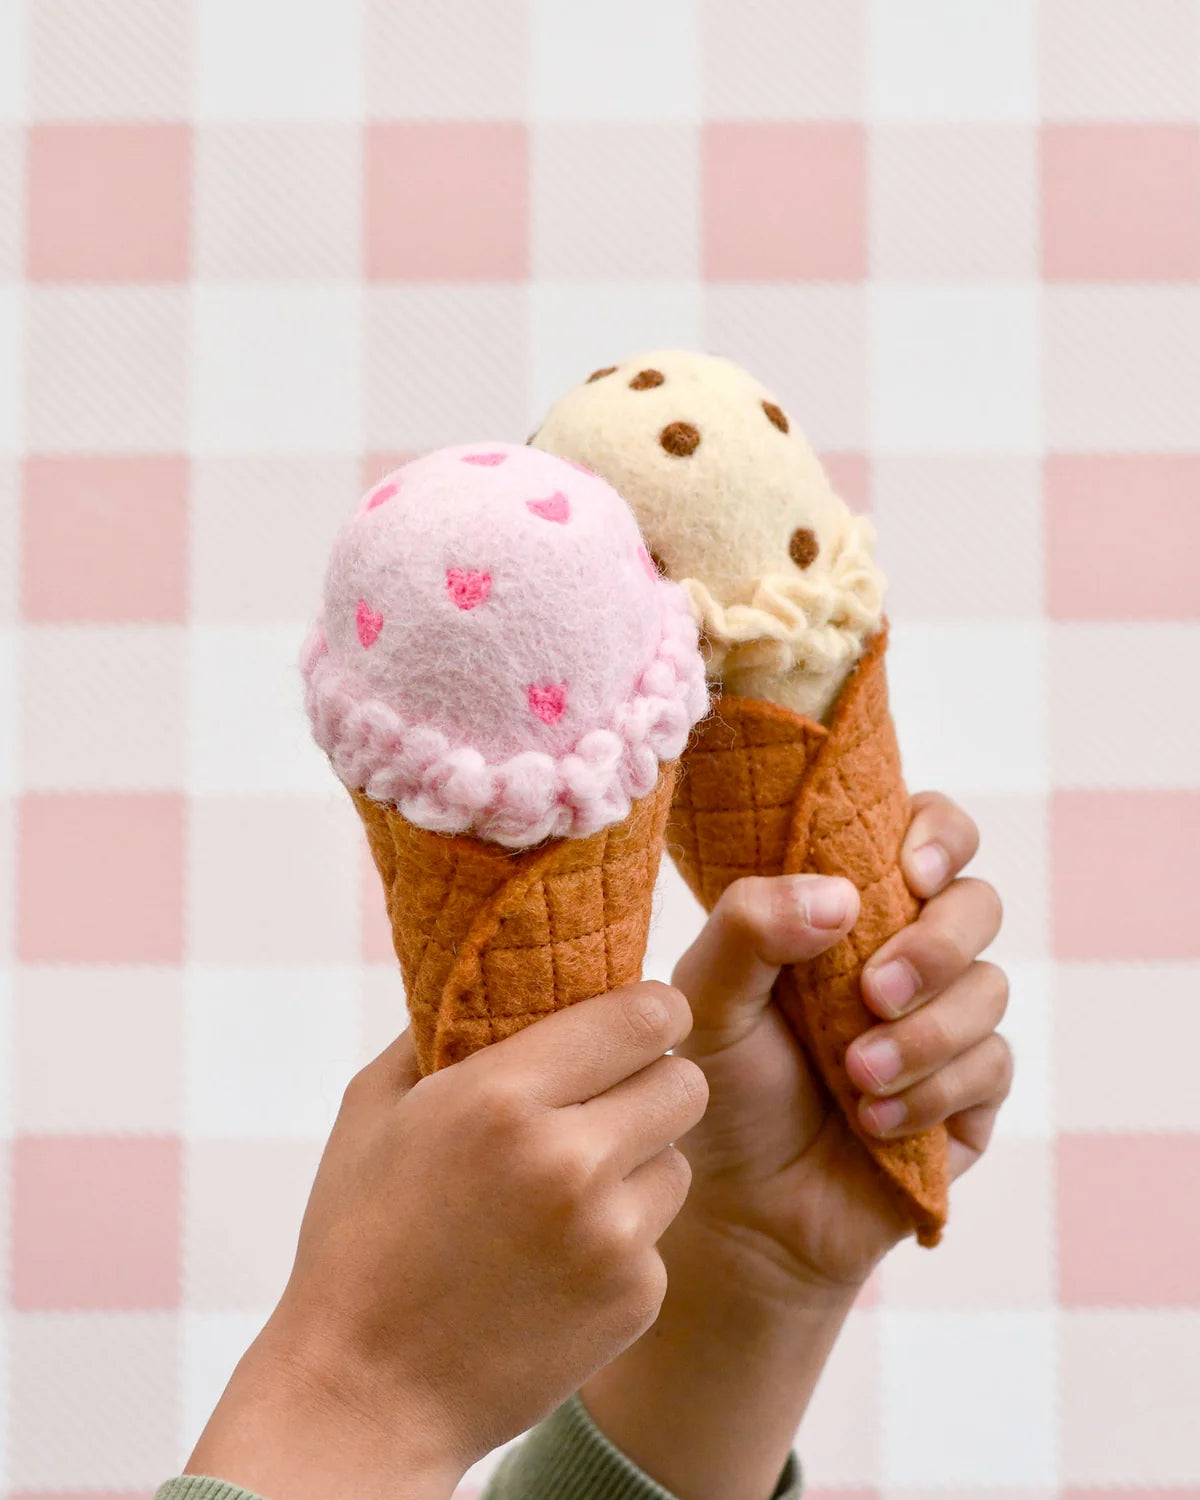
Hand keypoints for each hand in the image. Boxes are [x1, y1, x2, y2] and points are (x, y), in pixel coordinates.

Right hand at [187, 982, 707, 1499]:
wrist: (365, 1395)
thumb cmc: (361, 1239)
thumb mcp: (374, 1108)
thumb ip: (443, 1027)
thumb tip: (497, 970)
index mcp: (502, 1096)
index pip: (645, 1013)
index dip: (649, 1011)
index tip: (635, 1020)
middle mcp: (570, 1159)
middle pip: (684, 1081)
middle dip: (652, 1082)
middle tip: (607, 1102)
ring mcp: (610, 1235)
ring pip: (680, 1157)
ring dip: (640, 1161)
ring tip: (568, 1190)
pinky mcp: (635, 1296)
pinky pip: (659, 1233)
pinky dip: (624, 1236)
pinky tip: (558, 1259)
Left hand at [669, 790, 1009, 1293]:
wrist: (744, 1210)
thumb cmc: (721, 1087)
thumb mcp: (709, 999)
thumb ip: (750, 927)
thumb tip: (842, 892)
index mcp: (850, 909)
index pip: (927, 834)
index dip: (939, 835)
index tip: (910, 871)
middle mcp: (908, 953)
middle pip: (977, 903)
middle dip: (934, 945)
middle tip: (873, 992)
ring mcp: (947, 1022)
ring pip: (990, 988)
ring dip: (925, 1034)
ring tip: (855, 1076)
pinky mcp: (972, 1094)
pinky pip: (992, 1066)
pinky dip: (932, 1093)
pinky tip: (874, 1121)